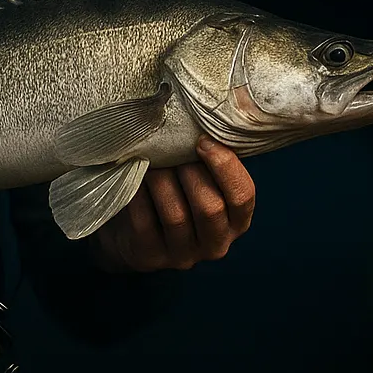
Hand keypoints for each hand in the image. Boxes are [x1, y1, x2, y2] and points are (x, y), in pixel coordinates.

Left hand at [87, 135, 255, 273]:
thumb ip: (209, 160)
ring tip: (150, 160)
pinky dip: (138, 195)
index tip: (202, 141)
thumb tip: (208, 116)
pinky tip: (133, 176)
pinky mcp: (150, 257)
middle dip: (189, 172)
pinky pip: (145, 223)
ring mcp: (181, 255)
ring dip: (162, 180)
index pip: (242, 197)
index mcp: (234, 221)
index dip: (226, 167)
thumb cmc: (171, 194)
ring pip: (176, 216)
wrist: (129, 233)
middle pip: (210, 208)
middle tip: (171, 149)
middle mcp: (214, 243)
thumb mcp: (197, 180)